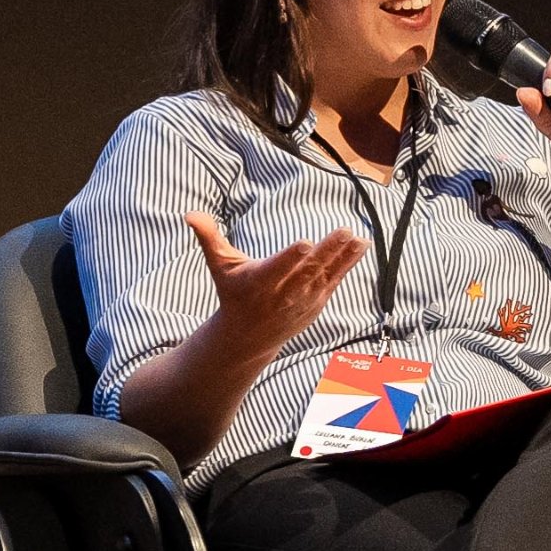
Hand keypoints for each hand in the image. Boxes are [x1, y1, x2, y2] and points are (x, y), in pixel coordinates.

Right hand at [189, 212, 364, 362]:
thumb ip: (208, 238)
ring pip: (325, 276)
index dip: (291, 257)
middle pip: (307, 270)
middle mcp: (282, 294)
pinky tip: (360, 245)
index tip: (305, 243)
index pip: (277, 268)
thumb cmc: (233, 291)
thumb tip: (189, 214)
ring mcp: (302, 301)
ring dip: (343, 257)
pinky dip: (348, 264)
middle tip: (344, 231)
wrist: (249, 336)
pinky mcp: (316, 303)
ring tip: (357, 238)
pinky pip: (334, 281)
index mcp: (258, 282)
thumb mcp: (219, 266)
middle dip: (326, 252)